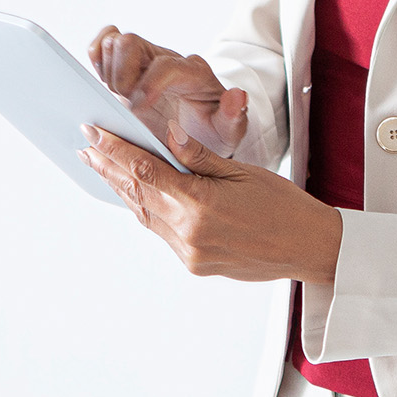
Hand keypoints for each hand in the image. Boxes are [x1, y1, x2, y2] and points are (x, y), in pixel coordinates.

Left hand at [79, 123, 342, 283]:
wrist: (311, 249)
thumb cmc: (285, 206)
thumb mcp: (243, 172)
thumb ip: (200, 157)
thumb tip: (166, 136)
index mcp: (201, 204)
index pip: (146, 170)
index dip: (115, 150)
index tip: (94, 132)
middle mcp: (190, 232)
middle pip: (137, 193)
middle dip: (109, 167)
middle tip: (86, 146)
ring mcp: (190, 253)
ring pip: (145, 215)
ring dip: (122, 189)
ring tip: (101, 166)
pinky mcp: (195, 265)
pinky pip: (161, 232)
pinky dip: (145, 209)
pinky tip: (135, 193)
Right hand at [87, 26, 245, 158]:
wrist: (200, 131)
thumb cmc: (212, 130)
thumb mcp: (228, 131)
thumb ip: (233, 115)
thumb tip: (237, 95)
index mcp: (193, 74)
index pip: (167, 65)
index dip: (149, 83)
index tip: (138, 107)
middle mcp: (167, 60)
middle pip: (132, 43)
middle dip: (121, 74)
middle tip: (124, 103)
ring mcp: (145, 60)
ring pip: (115, 41)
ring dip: (108, 70)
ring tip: (116, 97)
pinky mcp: (127, 64)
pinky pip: (104, 44)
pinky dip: (96, 59)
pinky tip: (103, 84)